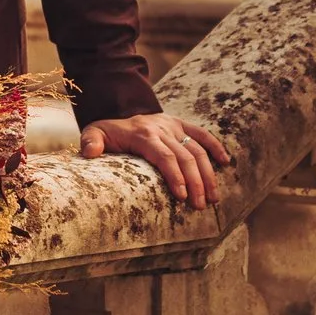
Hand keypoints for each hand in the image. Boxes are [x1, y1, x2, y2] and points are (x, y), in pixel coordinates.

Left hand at [80, 112, 230, 208]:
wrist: (120, 108)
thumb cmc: (107, 131)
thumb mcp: (94, 132)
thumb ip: (91, 141)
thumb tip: (89, 153)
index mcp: (143, 133)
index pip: (164, 155)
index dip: (175, 175)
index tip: (182, 196)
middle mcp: (162, 128)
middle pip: (185, 156)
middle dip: (195, 182)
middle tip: (200, 206)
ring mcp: (174, 126)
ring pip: (197, 149)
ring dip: (208, 174)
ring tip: (213, 198)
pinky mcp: (182, 125)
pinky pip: (203, 134)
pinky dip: (215, 147)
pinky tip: (226, 163)